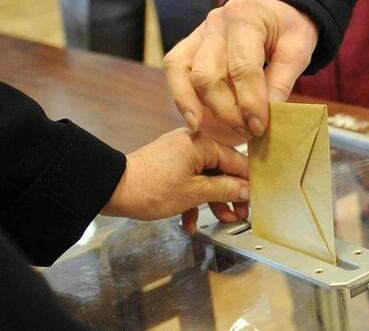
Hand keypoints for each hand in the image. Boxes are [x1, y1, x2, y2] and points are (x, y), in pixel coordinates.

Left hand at [102, 128, 249, 232]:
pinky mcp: (168, 167)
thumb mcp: (194, 192)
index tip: (256, 200)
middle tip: (239, 215)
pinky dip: (191, 201)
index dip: (248, 182)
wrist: (112, 189)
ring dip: (213, 201)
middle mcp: (192, 144)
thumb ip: (225, 190)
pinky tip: (189, 223)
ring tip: (221, 220)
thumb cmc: (151, 188)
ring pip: (205, 178)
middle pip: (221, 170)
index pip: (236, 160)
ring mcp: (178, 155)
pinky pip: (188, 182)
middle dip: (231, 195)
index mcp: (201, 143)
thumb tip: (247, 190)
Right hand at [162, 0, 317, 145]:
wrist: (274, 9)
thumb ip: (282, 81)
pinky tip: (196, 120)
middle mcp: (216, 22)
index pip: (243, 67)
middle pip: (208, 75)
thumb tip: (266, 117)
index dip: (250, 102)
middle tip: (247, 132)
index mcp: (246, 17)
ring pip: (184, 73)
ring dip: (200, 108)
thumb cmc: (287, 28)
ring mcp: (198, 32)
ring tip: (222, 132)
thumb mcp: (297, 49)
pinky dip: (182, 96)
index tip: (260, 127)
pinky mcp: (188, 43)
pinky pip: (174, 69)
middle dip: (226, 111)